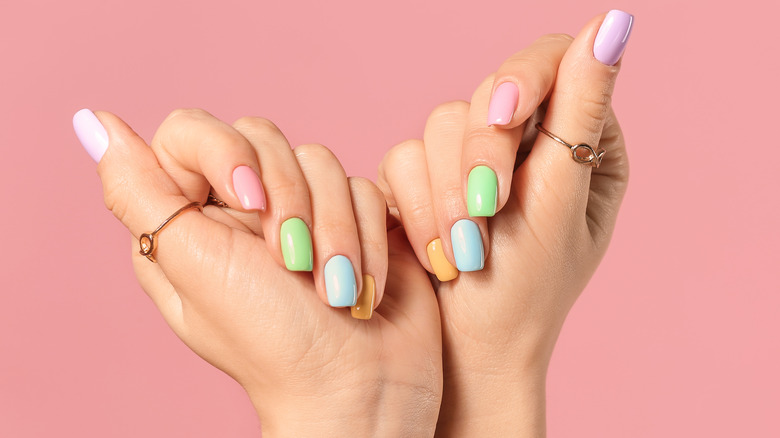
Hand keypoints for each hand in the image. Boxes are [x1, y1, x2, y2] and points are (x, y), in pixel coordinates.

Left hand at [74, 109, 442, 436]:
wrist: (357, 384)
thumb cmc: (271, 341)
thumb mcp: (193, 266)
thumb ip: (138, 192)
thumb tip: (92, 123)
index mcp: (189, 218)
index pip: (190, 131)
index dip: (225, 153)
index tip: (249, 202)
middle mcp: (242, 207)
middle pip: (263, 137)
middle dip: (290, 201)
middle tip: (293, 264)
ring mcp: (302, 209)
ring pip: (321, 160)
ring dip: (335, 231)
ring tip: (333, 289)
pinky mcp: (353, 216)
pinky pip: (364, 186)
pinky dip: (367, 239)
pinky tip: (361, 285)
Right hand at [377, 11, 632, 435]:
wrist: (468, 353)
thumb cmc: (525, 292)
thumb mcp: (559, 201)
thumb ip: (579, 112)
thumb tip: (615, 22)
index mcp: (581, 143)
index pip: (554, 64)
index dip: (522, 77)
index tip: (502, 114)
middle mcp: (526, 144)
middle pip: (488, 92)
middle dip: (479, 158)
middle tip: (484, 216)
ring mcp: (472, 161)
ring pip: (439, 123)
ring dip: (447, 192)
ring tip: (462, 251)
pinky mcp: (426, 179)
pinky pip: (403, 156)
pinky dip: (418, 204)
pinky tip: (437, 249)